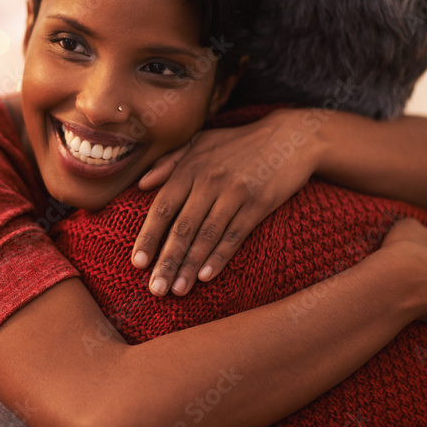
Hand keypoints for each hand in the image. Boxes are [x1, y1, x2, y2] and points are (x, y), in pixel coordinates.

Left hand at [132, 109, 319, 296]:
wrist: (290, 136)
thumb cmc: (239, 142)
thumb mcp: (200, 142)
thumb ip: (169, 161)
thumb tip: (142, 184)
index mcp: (190, 167)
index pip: (163, 207)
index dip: (149, 236)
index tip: (137, 262)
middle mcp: (209, 180)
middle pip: (182, 227)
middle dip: (166, 260)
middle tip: (155, 289)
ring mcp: (234, 192)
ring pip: (206, 235)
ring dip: (189, 265)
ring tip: (177, 290)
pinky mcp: (258, 203)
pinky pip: (235, 234)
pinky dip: (219, 256)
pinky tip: (205, 276)